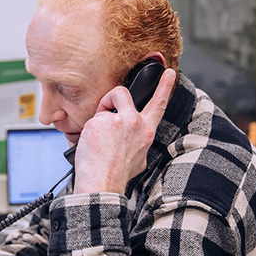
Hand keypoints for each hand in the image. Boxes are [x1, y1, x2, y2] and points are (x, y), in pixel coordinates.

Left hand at [73, 68, 175, 194]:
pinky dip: (86, 132)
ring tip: (96, 140)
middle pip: (121, 93)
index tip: (169, 72)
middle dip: (112, 96)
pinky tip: (89, 146)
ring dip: (97, 121)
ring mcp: (116, 120)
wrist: (102, 183)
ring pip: (102, 109)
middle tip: (106, 106)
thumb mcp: (139, 159)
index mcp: (146, 132)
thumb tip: (128, 138)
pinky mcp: (99, 122)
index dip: (165, 86)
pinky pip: (89, 121)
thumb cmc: (117, 174)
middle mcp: (134, 122)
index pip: (158, 104)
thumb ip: (136, 142)